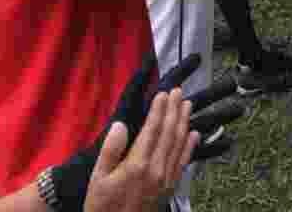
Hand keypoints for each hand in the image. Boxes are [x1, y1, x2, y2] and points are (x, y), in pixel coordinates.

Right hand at [54, 54, 243, 211]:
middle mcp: (156, 169)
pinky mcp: (170, 188)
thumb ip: (110, 151)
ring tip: (187, 105)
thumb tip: (120, 125)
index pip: (152, 129)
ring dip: (184, 122)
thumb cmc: (102, 207)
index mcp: (137, 164)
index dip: (159, 109)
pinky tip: (194, 134)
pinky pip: (183, 162)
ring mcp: (165, 179)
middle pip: (169, 133)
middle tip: (179, 91)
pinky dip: (190, 145)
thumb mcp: (97, 179)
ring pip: (179, 144)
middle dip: (174, 110)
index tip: (164, 93)